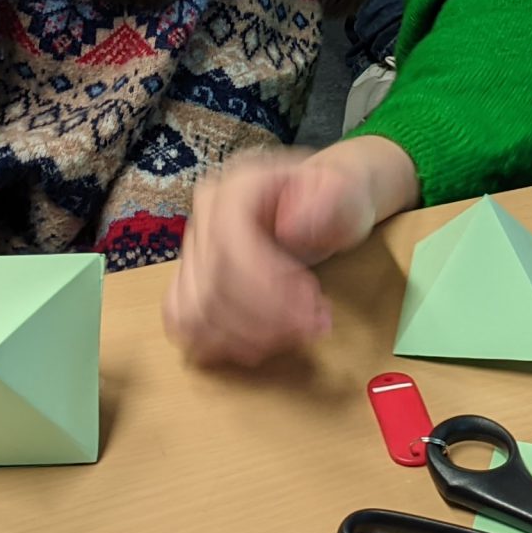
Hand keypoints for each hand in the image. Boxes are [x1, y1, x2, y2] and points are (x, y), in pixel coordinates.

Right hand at [162, 136, 416, 365]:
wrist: (323, 205)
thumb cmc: (335, 199)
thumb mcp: (347, 194)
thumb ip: (329, 203)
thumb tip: (289, 227)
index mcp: (237, 188)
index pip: (228, 245)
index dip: (265, 287)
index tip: (311, 307)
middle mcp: (205, 216)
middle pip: (212, 285)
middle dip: (265, 319)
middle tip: (315, 326)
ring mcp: (193, 249)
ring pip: (196, 311)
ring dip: (247, 337)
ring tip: (296, 333)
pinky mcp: (191, 280)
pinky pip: (184, 321)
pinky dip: (220, 343)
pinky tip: (260, 344)